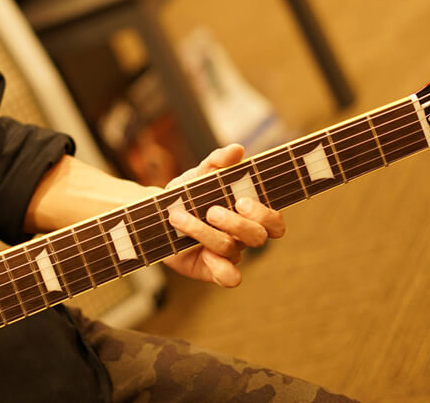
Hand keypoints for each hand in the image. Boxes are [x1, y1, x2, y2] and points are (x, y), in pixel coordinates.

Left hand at [160, 144, 284, 287]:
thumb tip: (237, 150)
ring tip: (178, 217)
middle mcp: (242, 237)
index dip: (266, 215)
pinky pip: (230, 278)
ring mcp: (228, 255)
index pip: (274, 222)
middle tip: (211, 211)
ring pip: (232, 250)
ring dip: (204, 232)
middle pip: (257, 237)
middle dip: (235, 223)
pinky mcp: (211, 270)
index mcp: (247, 214)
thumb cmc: (186, 194)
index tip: (242, 201)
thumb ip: (216, 162)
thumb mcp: (198, 175)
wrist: (155, 215)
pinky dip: (221, 268)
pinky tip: (204, 255)